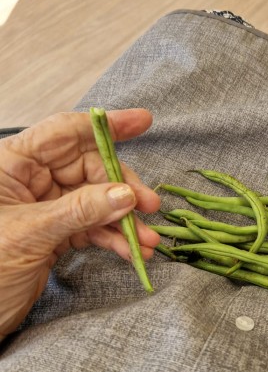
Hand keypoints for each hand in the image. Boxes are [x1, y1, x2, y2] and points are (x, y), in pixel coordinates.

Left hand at [0, 109, 160, 338]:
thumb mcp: (30, 235)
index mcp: (13, 164)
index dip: (106, 126)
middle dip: (123, 187)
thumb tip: (126, 194)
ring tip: (147, 240)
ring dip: (123, 220)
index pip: (64, 133)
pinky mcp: (52, 233)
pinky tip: (131, 250)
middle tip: (150, 206)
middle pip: (89, 168)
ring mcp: (43, 207)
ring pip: (95, 201)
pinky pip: (91, 227)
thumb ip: (79, 211)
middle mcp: (29, 179)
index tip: (142, 121)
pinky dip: (112, 238)